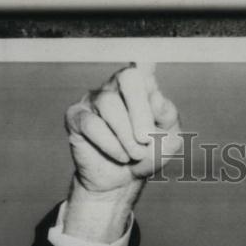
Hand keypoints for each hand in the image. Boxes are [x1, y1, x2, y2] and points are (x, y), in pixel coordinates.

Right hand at [62, 64, 182, 241]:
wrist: (123, 182)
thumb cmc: (148, 155)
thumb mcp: (169, 140)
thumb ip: (168, 118)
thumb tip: (156, 97)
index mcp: (142, 88)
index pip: (144, 66)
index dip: (146, 65)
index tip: (147, 63)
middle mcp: (116, 87)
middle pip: (128, 79)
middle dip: (141, 110)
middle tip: (147, 138)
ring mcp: (93, 100)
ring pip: (109, 104)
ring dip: (127, 135)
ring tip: (136, 154)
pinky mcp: (76, 118)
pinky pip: (92, 125)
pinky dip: (111, 144)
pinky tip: (121, 157)